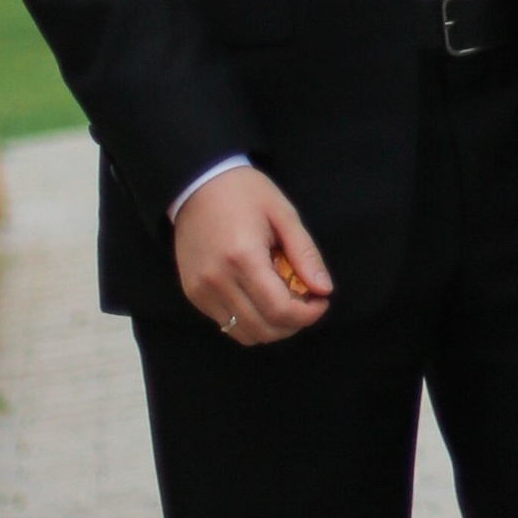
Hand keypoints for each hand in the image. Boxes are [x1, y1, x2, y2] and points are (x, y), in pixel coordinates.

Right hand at [173, 166, 332, 345]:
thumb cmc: (245, 193)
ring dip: (271, 327)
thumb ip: (305, 254)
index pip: (279, 309)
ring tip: (284, 302)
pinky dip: (249, 320)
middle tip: (307, 303)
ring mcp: (201, 290)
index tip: (321, 301)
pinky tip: (260, 297)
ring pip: (244, 333)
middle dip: (293, 324)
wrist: (196, 184)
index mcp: (243, 257)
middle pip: (263, 329)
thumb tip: (324, 289)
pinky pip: (226, 323)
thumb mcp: (283, 214)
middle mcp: (217, 280)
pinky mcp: (192, 293)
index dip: (307, 315)